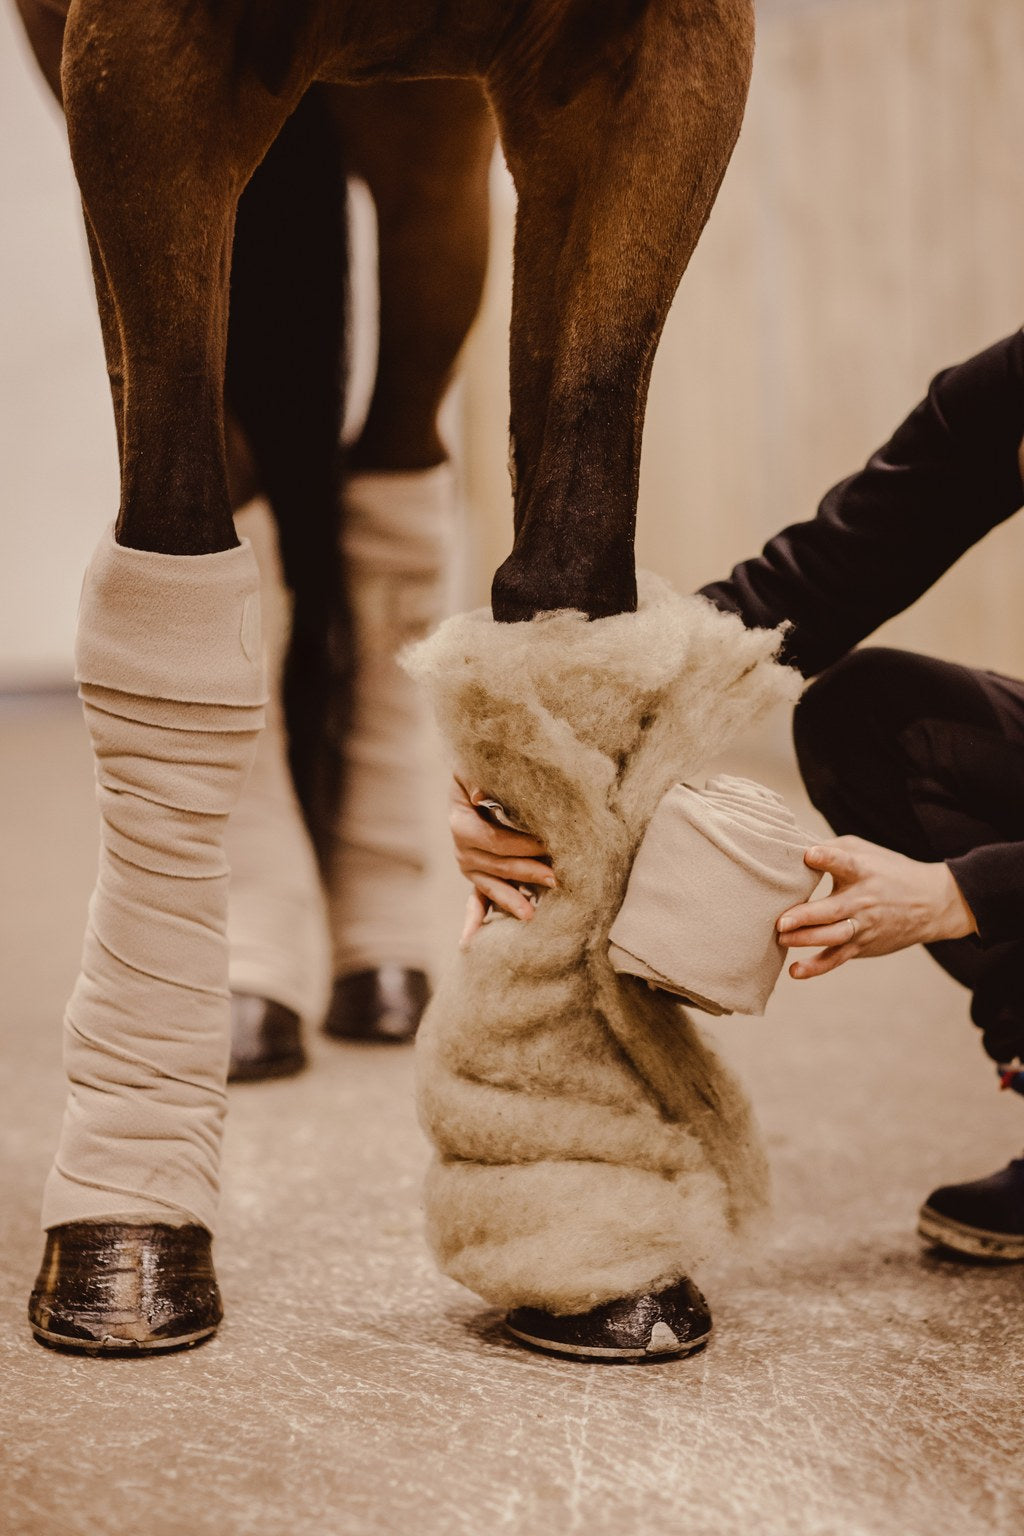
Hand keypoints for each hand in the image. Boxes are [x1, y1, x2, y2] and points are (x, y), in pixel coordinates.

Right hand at [449, 775, 553, 945]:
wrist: (477, 778)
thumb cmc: (484, 769)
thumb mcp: (476, 766)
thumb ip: (477, 776)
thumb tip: (477, 794)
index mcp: (461, 823)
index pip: (494, 840)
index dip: (522, 845)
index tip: (548, 845)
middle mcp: (461, 849)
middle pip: (497, 866)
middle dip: (528, 872)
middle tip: (557, 879)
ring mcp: (468, 867)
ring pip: (491, 887)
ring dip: (511, 900)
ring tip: (531, 914)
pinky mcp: (477, 877)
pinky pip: (476, 903)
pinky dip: (474, 922)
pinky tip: (469, 942)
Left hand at [776, 835, 977, 979]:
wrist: (931, 904)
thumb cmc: (887, 871)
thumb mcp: (865, 852)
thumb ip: (832, 849)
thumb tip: (795, 849)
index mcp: (862, 871)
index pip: (845, 863)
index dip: (827, 858)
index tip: (810, 855)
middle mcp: (863, 900)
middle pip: (833, 910)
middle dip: (805, 917)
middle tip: (781, 921)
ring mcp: (863, 926)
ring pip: (833, 937)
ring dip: (806, 940)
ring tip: (782, 938)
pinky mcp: (862, 945)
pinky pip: (837, 958)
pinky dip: (817, 967)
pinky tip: (796, 971)